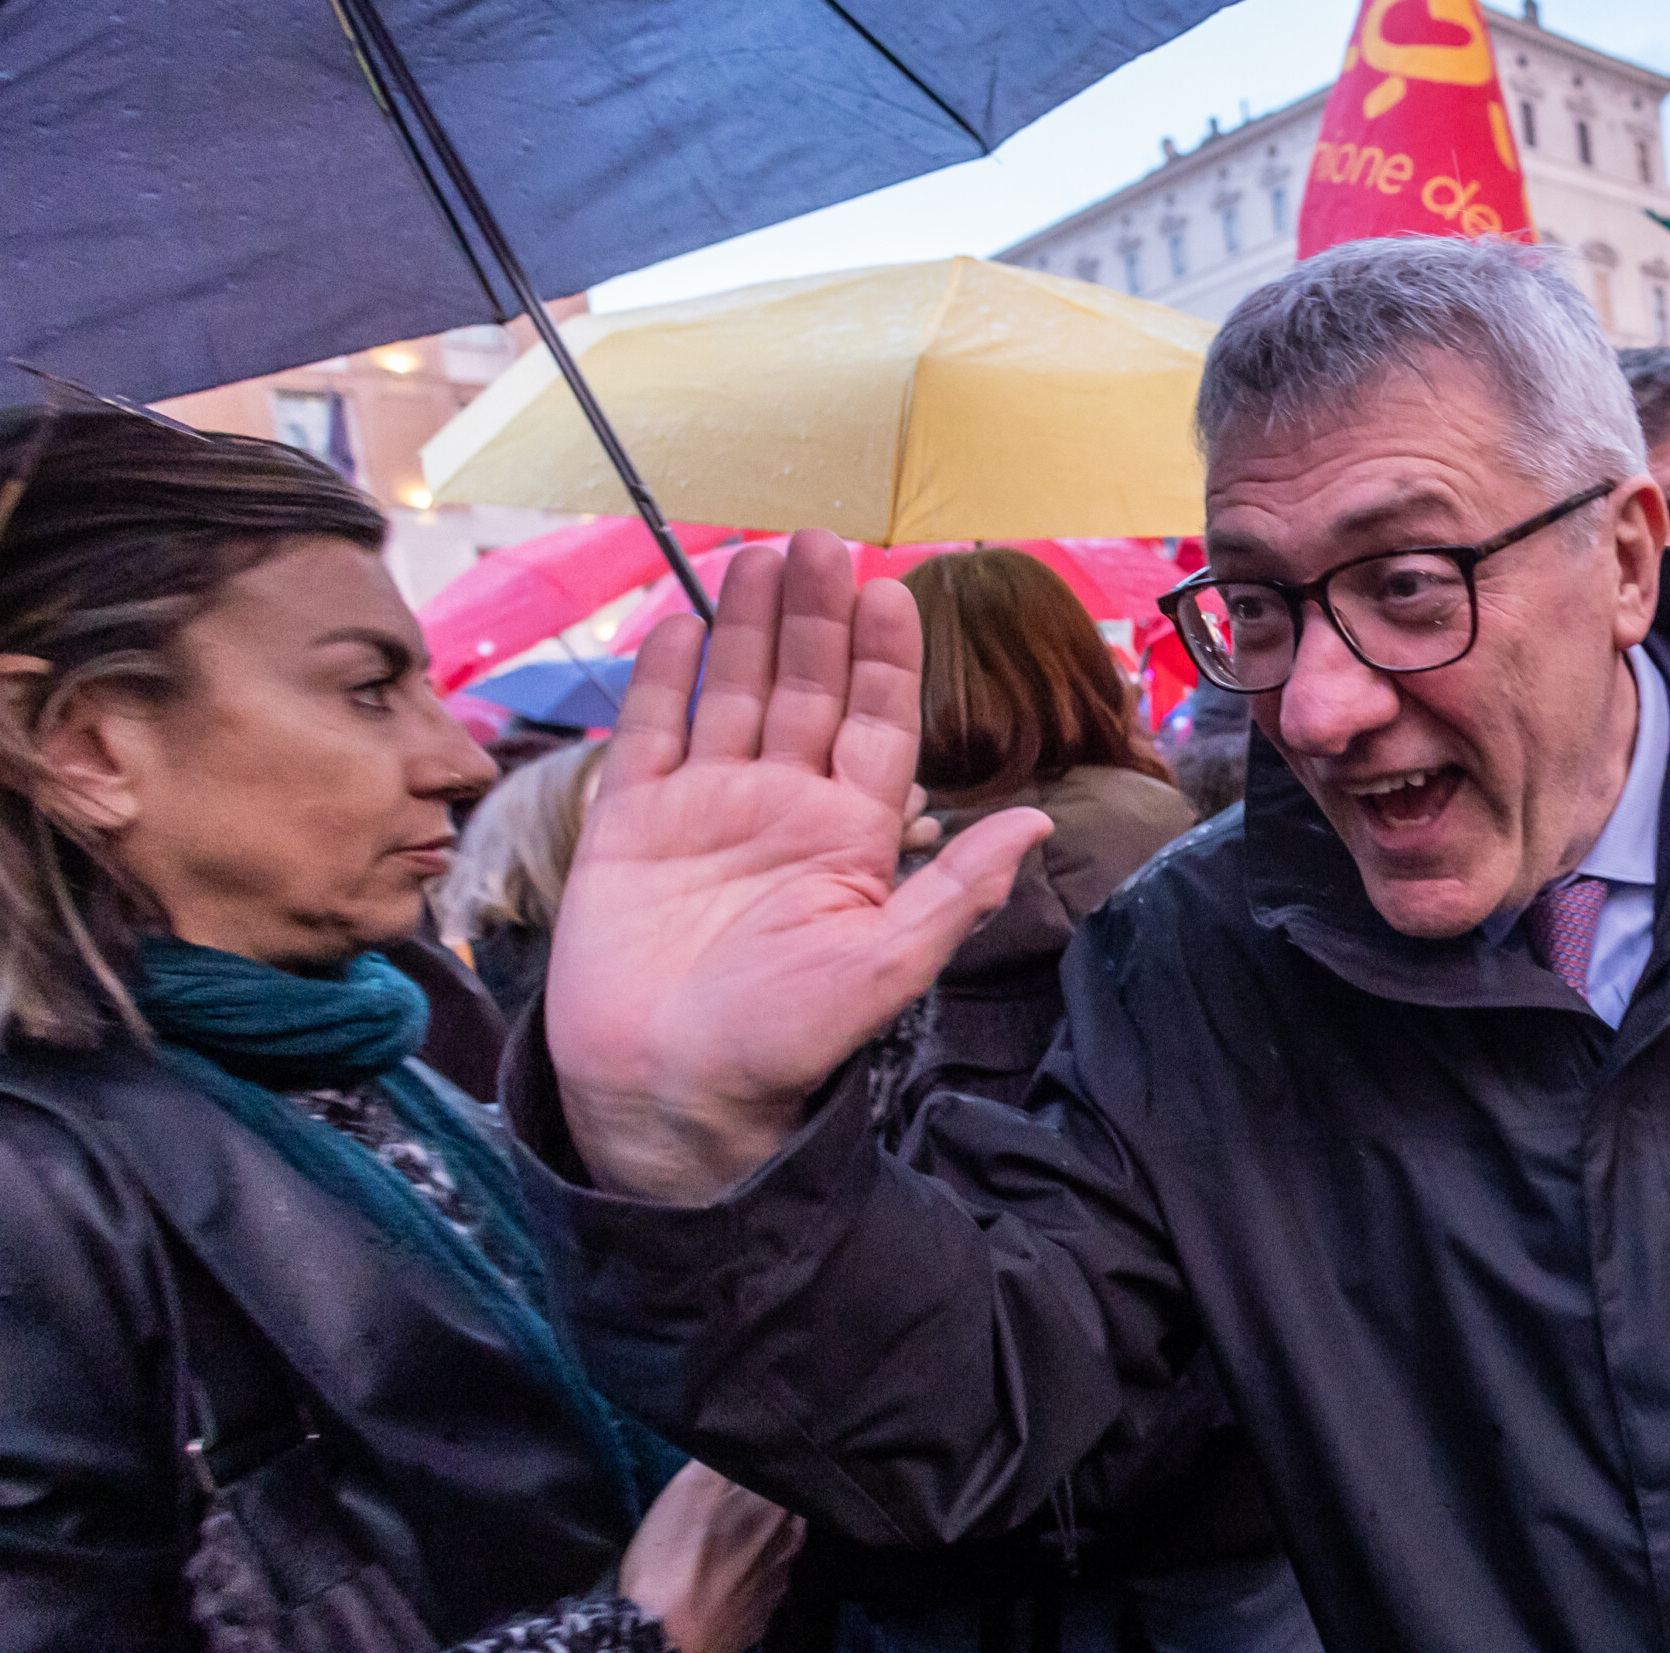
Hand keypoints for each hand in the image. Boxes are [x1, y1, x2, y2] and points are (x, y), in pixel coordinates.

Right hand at [545, 531, 1050, 1202]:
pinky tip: (681, 621)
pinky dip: (664, 675)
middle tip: (823, 540)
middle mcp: (781, 809)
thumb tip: (1037, 823)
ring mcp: (705, 810)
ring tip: (763, 553)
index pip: (875, 725)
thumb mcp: (886, 967)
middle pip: (805, 690)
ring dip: (749, 625)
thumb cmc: (783, 1044)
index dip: (883, 659)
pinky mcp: (632, 824)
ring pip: (734, 693)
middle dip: (817, 616)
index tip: (893, 591)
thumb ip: (955, 889)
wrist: (667, 1095)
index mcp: (849, 837)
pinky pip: (654, 732)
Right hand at [620, 1461, 805, 1652]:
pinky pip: (758, 1587)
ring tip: (725, 1540)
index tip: (751, 1460)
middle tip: (731, 1499)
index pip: (789, 1475)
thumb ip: (724, 1460)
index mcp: (781, 1511)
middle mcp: (791, 1548)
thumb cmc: (674, 1560)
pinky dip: (745, 1579)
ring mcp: (778, 1589)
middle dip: (764, 1503)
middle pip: (784, 1513)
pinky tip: (722, 1578)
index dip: (770, 1467)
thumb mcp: (688, 1490)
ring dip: (755, 1543)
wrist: (663, 1646)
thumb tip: (750, 1436)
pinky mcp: (760, 1622)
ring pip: (774, 1551)